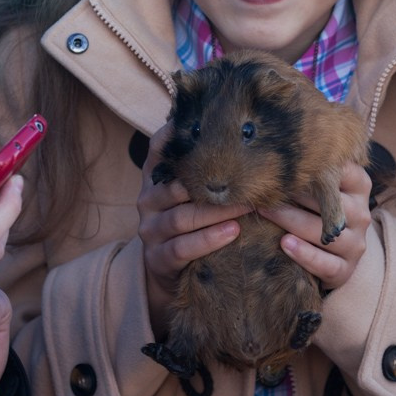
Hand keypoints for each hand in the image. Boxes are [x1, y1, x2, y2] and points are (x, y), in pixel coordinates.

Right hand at [137, 122, 242, 338]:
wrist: (168, 270)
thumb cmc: (191, 221)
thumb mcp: (192, 192)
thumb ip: (207, 168)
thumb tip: (246, 133)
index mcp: (156, 177)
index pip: (159, 146)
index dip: (178, 134)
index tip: (207, 125)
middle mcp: (148, 199)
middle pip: (178, 185)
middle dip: (212, 182)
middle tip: (248, 178)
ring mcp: (150, 229)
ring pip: (182, 217)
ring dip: (216, 212)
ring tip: (245, 207)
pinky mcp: (157, 257)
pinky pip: (182, 247)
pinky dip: (208, 239)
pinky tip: (232, 233)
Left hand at [261, 162, 371, 290]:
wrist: (332, 254)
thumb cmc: (316, 209)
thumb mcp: (318, 187)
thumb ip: (307, 170)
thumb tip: (269, 151)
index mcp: (358, 186)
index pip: (340, 170)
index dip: (312, 167)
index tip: (284, 162)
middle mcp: (361, 213)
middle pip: (328, 202)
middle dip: (294, 195)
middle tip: (265, 189)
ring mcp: (356, 243)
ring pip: (324, 232)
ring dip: (292, 222)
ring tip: (267, 213)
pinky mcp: (346, 269)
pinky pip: (326, 263)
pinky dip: (304, 254)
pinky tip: (285, 244)